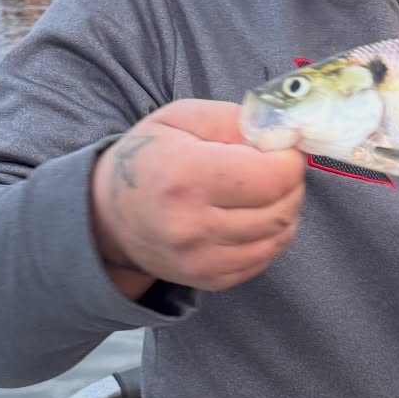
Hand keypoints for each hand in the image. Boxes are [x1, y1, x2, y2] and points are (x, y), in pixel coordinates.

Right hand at [90, 101, 304, 295]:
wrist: (108, 215)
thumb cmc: (148, 158)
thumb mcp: (182, 118)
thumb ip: (235, 119)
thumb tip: (283, 134)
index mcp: (187, 176)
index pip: (274, 177)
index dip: (288, 159)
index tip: (280, 149)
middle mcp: (193, 225)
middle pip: (282, 208)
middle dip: (290, 183)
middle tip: (275, 167)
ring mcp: (201, 259)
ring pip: (279, 236)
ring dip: (284, 209)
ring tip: (262, 191)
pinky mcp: (210, 280)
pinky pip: (264, 258)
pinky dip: (269, 235)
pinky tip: (250, 216)